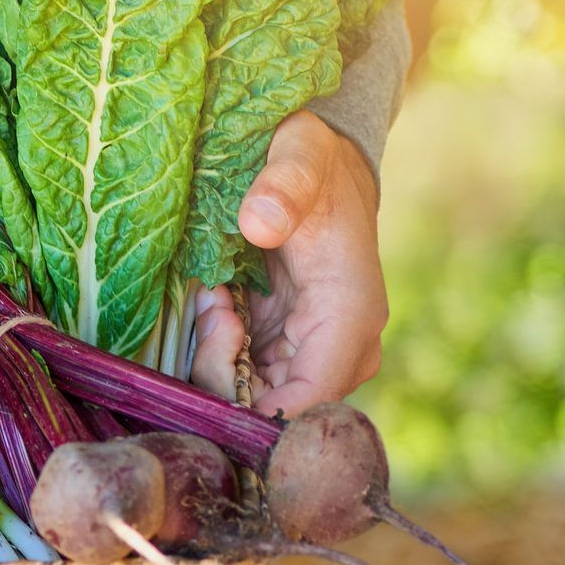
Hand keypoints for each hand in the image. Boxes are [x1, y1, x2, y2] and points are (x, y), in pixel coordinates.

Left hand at [191, 110, 388, 416]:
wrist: (322, 168)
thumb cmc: (315, 163)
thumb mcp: (301, 154)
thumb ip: (285, 183)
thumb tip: (260, 221)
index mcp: (350, 317)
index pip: (308, 402)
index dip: (252, 406)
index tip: (217, 347)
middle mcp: (338, 350)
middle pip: (271, 410)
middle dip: (223, 370)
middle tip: (213, 306)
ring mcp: (309, 355)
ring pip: (250, 398)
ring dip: (217, 355)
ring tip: (216, 295)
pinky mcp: (283, 351)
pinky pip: (240, 375)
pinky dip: (217, 346)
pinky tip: (217, 301)